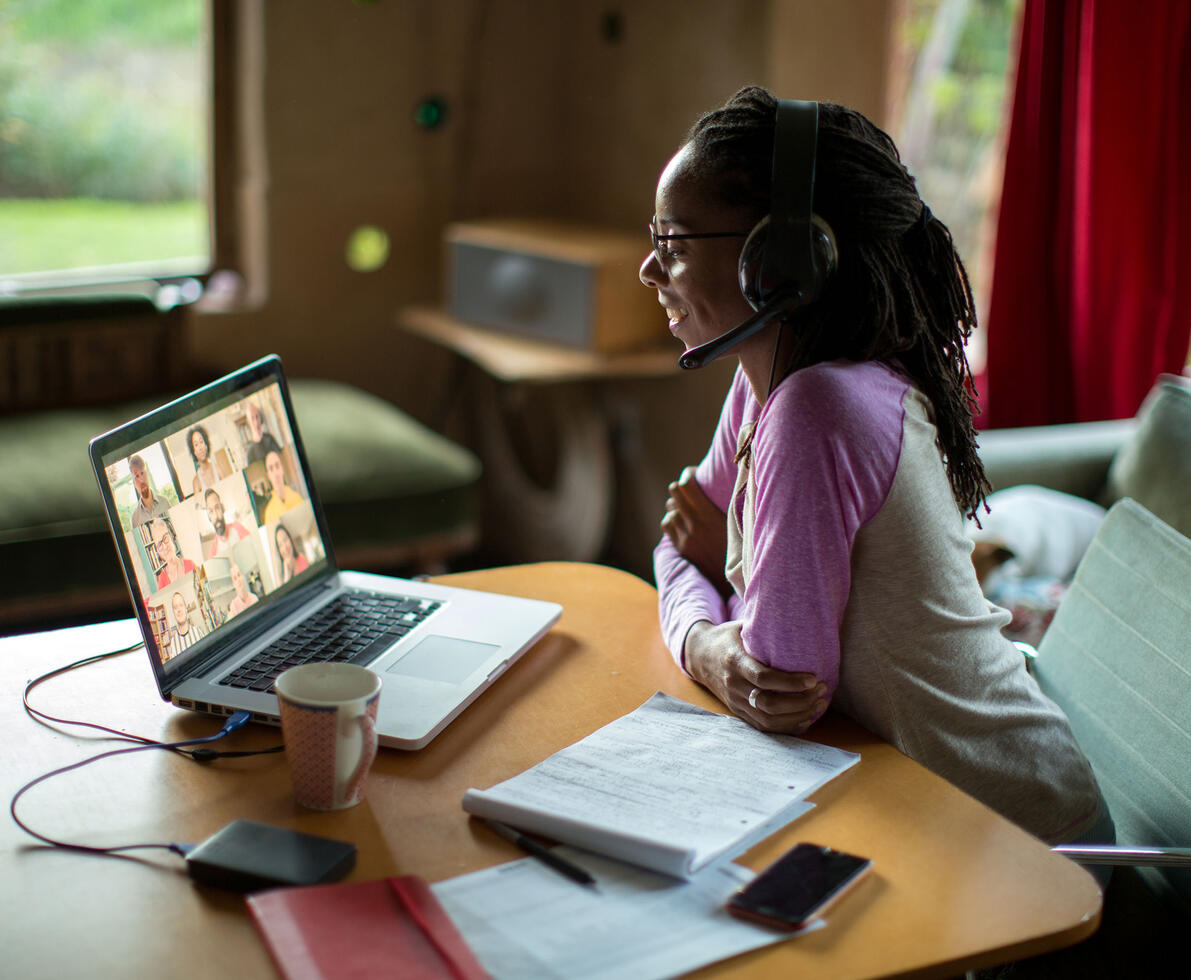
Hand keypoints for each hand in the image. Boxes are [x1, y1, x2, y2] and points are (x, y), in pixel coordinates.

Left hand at [661, 467, 728, 594]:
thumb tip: (735, 480)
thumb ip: (730, 503)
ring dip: (676, 506)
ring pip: (669, 510)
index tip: (694, 473)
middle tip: (690, 487)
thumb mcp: (738, 523)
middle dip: (682, 487)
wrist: (734, 581)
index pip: (687, 485)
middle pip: (675, 493)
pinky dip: (672, 520)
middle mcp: (694, 525)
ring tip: (687, 507)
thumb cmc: (743, 547)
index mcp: (709, 516)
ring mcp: (685, 538)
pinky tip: (682, 521)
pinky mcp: (681, 548)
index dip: (688, 475)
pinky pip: (667, 525)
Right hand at [684, 621, 826, 734]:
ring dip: (798, 716)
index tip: (814, 678)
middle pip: (769, 704)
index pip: (763, 678)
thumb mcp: (741, 627)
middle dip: (800, 702)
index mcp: (734, 661)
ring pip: (769, 720)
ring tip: (819, 704)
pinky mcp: (739, 712)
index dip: (790, 682)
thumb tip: (798, 619)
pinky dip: (788, 727)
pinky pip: (764, 727)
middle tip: (822, 690)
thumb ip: (763, 628)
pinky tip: (806, 717)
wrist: (698, 655)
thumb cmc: (727, 637)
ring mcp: (735, 702)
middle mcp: (733, 685)